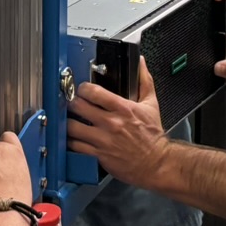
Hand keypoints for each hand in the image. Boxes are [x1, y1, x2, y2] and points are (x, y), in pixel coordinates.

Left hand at [68, 58, 169, 186]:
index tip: (82, 90)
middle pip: (78, 106)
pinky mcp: (99, 155)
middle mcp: (111, 123)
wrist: (157, 163)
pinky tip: (72, 139)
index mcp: (122, 108)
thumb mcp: (151, 104)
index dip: (83, 88)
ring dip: (68, 123)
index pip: (93, 92)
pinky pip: (76, 147)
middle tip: (72, 104)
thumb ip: (144, 81)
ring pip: (73, 127)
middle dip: (72, 103)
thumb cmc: (153, 136)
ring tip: (70, 121)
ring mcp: (103, 140)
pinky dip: (71, 142)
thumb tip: (140, 63)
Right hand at [214, 33, 225, 114]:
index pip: (222, 34)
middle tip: (210, 62)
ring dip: (215, 66)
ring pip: (217, 60)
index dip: (213, 38)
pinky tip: (217, 77)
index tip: (205, 46)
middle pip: (216, 48)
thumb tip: (216, 66)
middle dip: (212, 55)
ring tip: (216, 71)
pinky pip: (220, 71)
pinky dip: (218, 74)